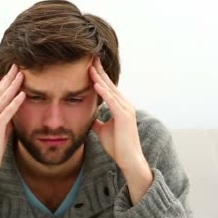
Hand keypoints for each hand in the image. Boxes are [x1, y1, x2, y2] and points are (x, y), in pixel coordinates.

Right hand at [0, 64, 24, 180]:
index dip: (4, 81)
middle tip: (18, 65)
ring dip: (14, 85)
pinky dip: (16, 102)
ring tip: (22, 73)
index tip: (13, 71)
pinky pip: (7, 112)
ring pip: (3, 98)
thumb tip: (14, 113)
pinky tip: (23, 93)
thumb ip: (4, 120)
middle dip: (9, 77)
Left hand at [89, 57, 152, 203]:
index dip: (99, 76)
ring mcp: (126, 110)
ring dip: (100, 78)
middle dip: (100, 71)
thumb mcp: (103, 130)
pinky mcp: (124, 117)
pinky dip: (103, 92)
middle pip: (110, 85)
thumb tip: (89, 117)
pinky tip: (95, 84)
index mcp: (121, 107)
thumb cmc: (118, 147)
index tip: (90, 65)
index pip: (108, 88)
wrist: (129, 160)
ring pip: (110, 90)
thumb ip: (96, 121)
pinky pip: (112, 101)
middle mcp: (125, 105)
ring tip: (90, 67)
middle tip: (91, 58)